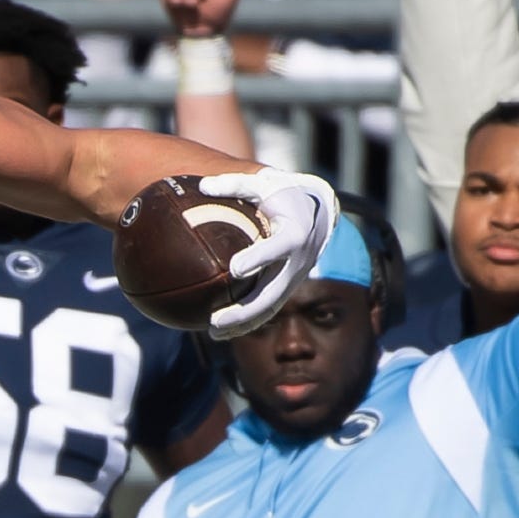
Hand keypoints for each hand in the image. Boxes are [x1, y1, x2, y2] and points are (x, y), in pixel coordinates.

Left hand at [197, 169, 339, 338]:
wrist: (315, 213)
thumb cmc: (280, 196)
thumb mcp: (262, 184)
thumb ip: (235, 184)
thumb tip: (204, 184)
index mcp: (296, 231)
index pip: (281, 246)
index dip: (260, 257)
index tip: (235, 268)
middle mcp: (299, 260)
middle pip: (274, 291)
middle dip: (246, 308)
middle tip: (215, 319)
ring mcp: (294, 277)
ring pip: (271, 307)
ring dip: (244, 323)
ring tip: (213, 333)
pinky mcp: (287, 287)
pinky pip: (268, 309)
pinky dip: (247, 322)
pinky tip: (221, 332)